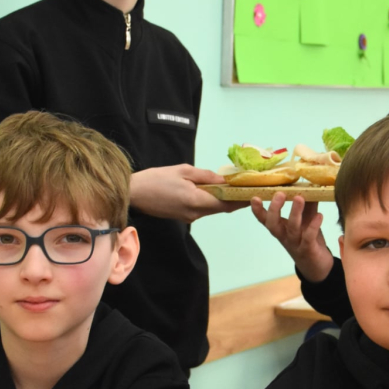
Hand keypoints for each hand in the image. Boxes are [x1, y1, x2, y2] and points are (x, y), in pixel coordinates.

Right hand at [130, 165, 247, 222]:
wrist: (134, 194)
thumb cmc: (156, 179)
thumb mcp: (183, 171)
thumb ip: (206, 176)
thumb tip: (224, 179)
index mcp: (196, 201)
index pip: (226, 204)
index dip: (241, 200)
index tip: (253, 193)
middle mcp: (195, 213)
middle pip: (221, 208)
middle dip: (235, 199)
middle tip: (246, 188)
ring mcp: (189, 217)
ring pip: (211, 208)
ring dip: (222, 199)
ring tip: (233, 186)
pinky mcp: (183, 216)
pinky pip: (202, 208)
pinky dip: (210, 200)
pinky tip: (213, 190)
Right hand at [249, 192, 333, 281]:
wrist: (317, 266)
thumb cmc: (308, 239)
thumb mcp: (306, 220)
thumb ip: (307, 204)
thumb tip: (307, 185)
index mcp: (280, 228)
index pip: (264, 219)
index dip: (257, 210)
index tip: (254, 197)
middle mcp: (284, 236)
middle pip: (273, 224)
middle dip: (275, 209)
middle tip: (279, 194)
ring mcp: (295, 244)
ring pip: (292, 229)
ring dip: (295, 212)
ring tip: (300, 198)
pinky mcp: (308, 250)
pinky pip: (308, 238)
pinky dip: (313, 226)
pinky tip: (319, 215)